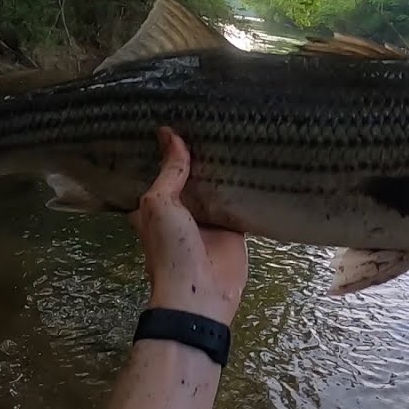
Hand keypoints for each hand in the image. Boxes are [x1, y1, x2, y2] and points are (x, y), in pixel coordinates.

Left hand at [129, 127, 246, 324]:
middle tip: (209, 116)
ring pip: (215, 186)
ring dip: (222, 167)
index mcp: (154, 205)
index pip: (157, 171)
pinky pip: (239, 202)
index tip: (172, 118)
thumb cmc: (170, 250)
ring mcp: (208, 218)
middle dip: (196, 154)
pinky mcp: (234, 227)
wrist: (200, 293)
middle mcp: (181, 210)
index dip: (162, 149)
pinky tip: (253, 160)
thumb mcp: (159, 204)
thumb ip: (169, 172)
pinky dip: (245, 186)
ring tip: (232, 128)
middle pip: (190, 176)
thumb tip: (170, 134)